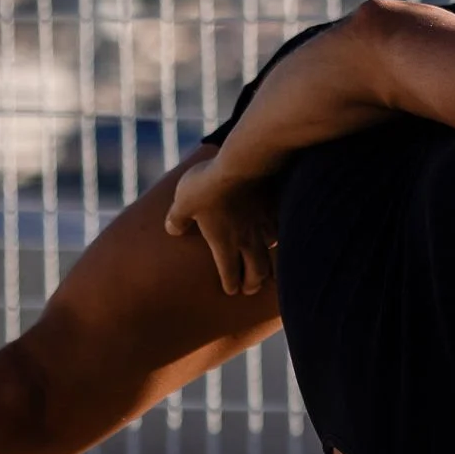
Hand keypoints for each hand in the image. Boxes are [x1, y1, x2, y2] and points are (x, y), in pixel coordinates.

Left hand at [164, 155, 281, 294]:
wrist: (241, 163)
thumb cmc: (206, 186)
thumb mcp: (182, 202)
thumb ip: (177, 219)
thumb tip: (173, 229)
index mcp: (224, 242)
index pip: (230, 273)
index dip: (231, 285)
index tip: (232, 291)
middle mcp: (247, 239)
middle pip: (256, 270)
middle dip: (253, 283)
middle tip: (251, 288)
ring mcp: (264, 223)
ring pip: (271, 250)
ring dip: (270, 261)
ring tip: (268, 266)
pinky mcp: (276, 206)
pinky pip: (282, 226)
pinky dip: (281, 234)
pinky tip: (281, 232)